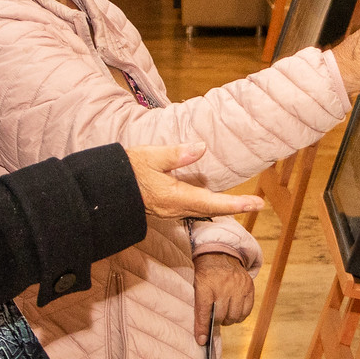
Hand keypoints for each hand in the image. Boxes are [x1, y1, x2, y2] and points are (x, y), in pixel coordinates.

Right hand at [125, 142, 264, 220]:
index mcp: (174, 197)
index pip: (212, 203)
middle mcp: (174, 208)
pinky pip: (191, 208)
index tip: (257, 204)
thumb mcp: (150, 157)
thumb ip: (176, 154)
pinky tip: (210, 199)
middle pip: (211, 209)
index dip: (236, 204)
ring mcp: (168, 210)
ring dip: (221, 207)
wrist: (103, 190)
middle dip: (234, 207)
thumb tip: (201, 147)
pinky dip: (206, 204)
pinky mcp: (164, 207)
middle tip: (256, 203)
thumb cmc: (125, 171)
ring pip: (201, 210)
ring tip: (240, 203)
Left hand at [192, 252, 254, 345]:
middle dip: (217, 322)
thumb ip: (198, 307)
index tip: (202, 340)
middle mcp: (224, 285)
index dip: (202, 328)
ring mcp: (238, 286)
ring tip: (224, 315)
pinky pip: (247, 310)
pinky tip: (234, 311)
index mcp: (206, 284)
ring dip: (229, 319)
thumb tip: (201, 336)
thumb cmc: (205, 274)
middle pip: (221, 316)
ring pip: (235, 315)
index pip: (204, 311)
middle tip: (215, 320)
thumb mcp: (195, 285)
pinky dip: (240, 315)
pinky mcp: (249, 286)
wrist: (220, 253)